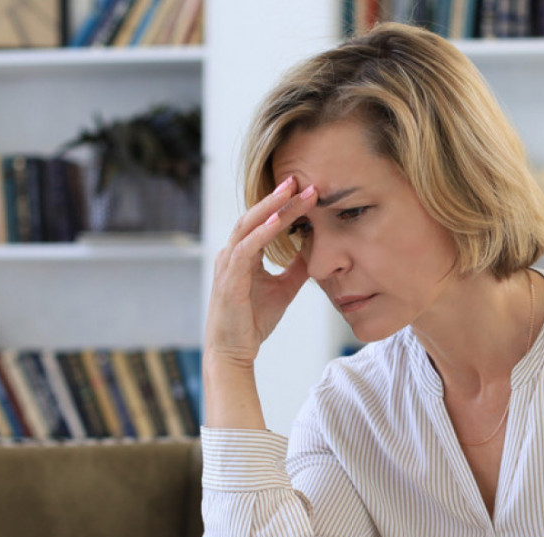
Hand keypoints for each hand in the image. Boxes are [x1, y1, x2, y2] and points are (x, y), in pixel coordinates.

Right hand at [204, 176, 318, 368]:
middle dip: (278, 197)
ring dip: (271, 208)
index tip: (307, 190)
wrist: (234, 350)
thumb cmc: (253, 320)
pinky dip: (261, 234)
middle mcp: (232, 254)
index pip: (265, 222)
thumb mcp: (284, 289)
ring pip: (249, 226)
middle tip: (300, 178)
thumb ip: (297, 268)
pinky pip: (245, 250)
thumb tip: (315, 249)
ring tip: (291, 191)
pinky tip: (277, 221)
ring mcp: (228, 265)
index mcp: (243, 254)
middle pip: (255, 216)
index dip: (285, 205)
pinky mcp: (229, 280)